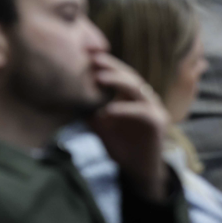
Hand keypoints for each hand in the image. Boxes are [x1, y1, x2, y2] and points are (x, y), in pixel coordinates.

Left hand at [88, 52, 170, 201]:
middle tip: (93, 59)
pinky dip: (124, 109)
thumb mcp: (98, 121)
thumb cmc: (118, 142)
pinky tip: (107, 111)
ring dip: (118, 81)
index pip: (118, 73)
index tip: (85, 53)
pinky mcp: (158, 123)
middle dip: (111, 66)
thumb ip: (87, 106)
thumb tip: (63, 93)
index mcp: (130, 94)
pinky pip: (141, 112)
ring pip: (137, 88)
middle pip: (128, 75)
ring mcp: (153, 108)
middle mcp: (144, 97)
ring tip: (99, 78)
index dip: (104, 63)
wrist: (137, 169)